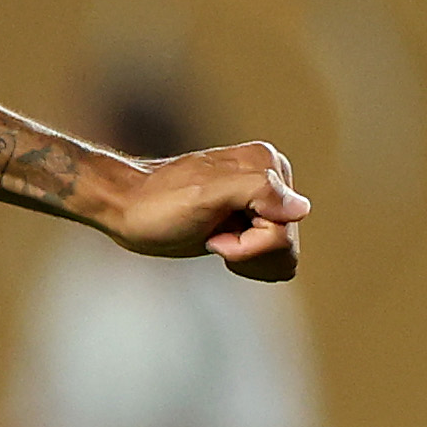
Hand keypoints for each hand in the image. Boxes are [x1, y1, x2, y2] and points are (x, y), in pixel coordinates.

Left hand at [104, 141, 308, 281]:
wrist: (125, 209)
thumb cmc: (157, 204)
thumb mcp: (204, 195)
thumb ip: (255, 191)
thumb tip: (301, 209)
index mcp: (269, 166)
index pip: (285, 228)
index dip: (249, 243)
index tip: (213, 231)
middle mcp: (273, 180)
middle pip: (286, 244)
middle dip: (246, 251)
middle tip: (210, 235)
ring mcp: (263, 202)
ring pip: (282, 256)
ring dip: (245, 257)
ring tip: (212, 238)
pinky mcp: (252, 221)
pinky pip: (272, 259)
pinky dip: (245, 260)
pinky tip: (218, 244)